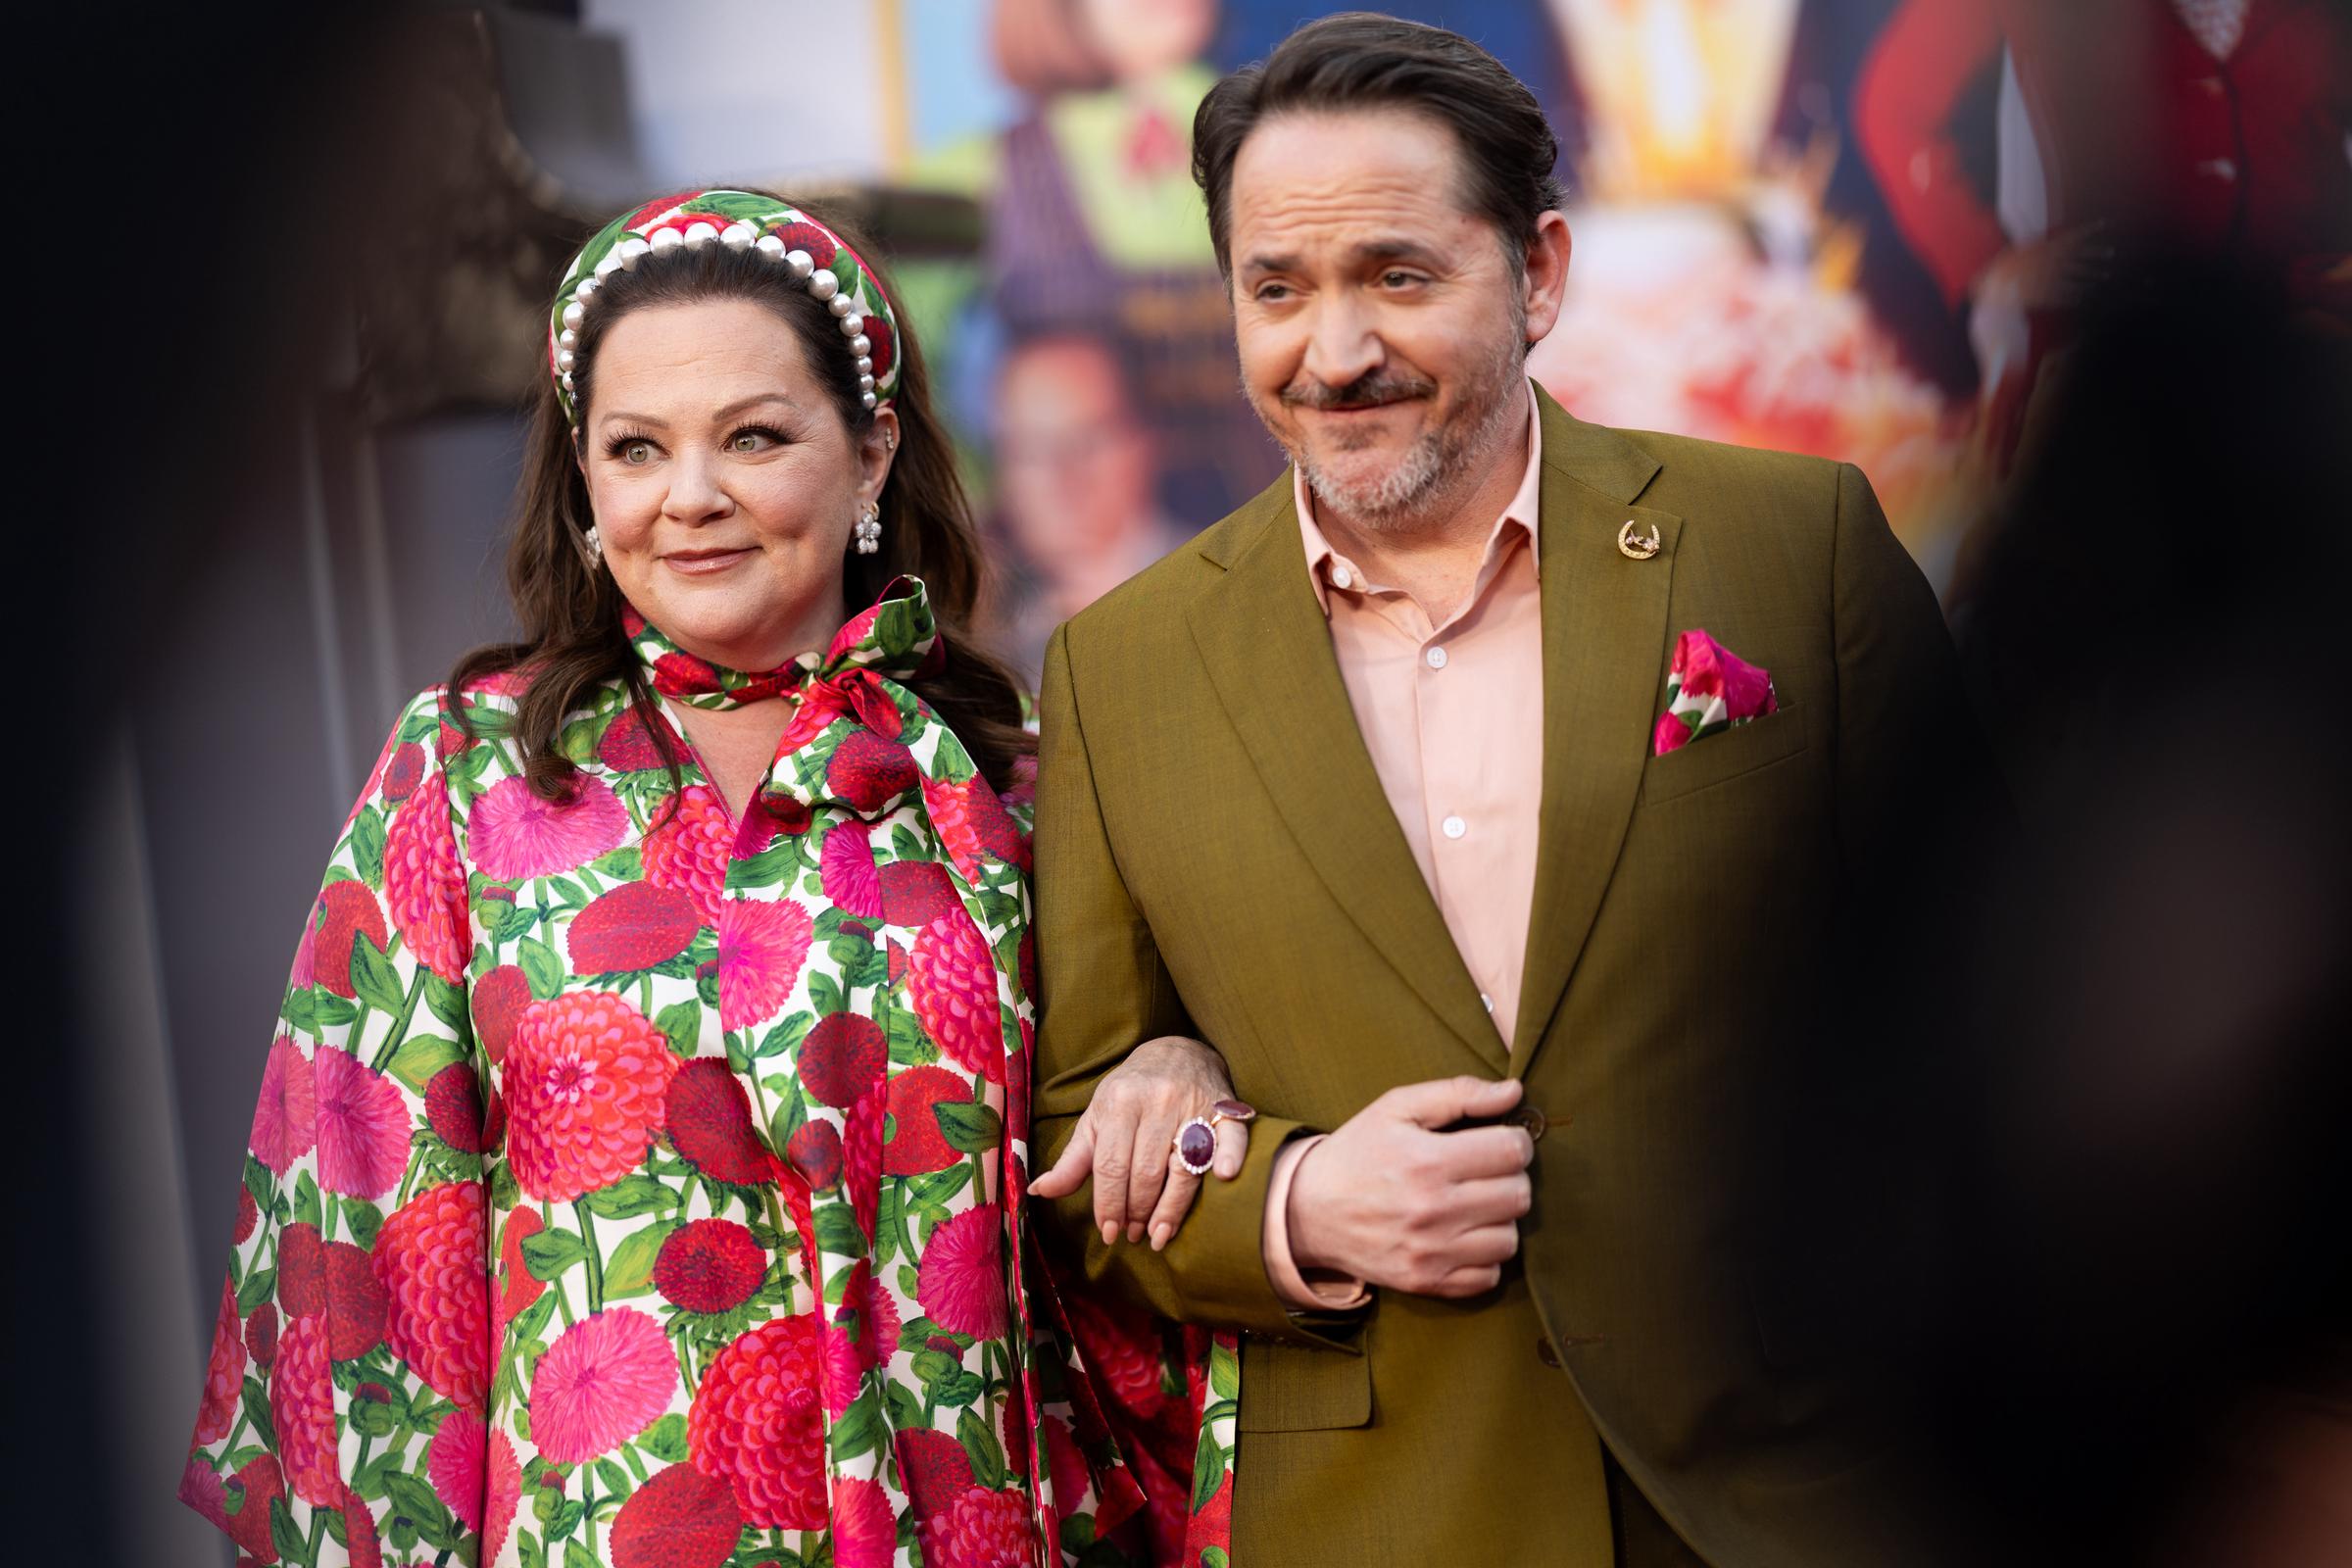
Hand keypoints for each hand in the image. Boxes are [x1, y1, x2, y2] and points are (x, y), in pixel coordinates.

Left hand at [1029, 1036, 1250, 1250]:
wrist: (1176, 1052)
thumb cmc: (1130, 1092)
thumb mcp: (1097, 1118)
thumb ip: (1073, 1159)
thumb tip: (1038, 1192)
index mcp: (1121, 1102)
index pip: (1112, 1166)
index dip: (1109, 1205)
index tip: (1109, 1233)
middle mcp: (1158, 1101)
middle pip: (1146, 1172)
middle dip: (1137, 1212)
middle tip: (1134, 1235)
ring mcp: (1193, 1105)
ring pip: (1183, 1167)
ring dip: (1171, 1209)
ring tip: (1159, 1235)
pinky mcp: (1225, 1108)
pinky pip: (1231, 1136)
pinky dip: (1230, 1156)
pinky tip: (1224, 1178)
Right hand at [1287, 1076, 1534, 1298]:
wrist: (1307, 1210)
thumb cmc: (1357, 1151)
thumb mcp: (1396, 1107)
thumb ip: (1458, 1093)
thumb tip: (1515, 1092)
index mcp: (1428, 1161)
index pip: (1513, 1152)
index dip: (1514, 1140)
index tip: (1498, 1141)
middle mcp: (1433, 1210)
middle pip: (1519, 1196)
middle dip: (1510, 1177)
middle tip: (1486, 1171)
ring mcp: (1431, 1252)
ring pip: (1509, 1240)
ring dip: (1499, 1219)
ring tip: (1475, 1204)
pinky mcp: (1427, 1283)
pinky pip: (1489, 1276)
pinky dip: (1484, 1257)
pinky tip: (1464, 1235)